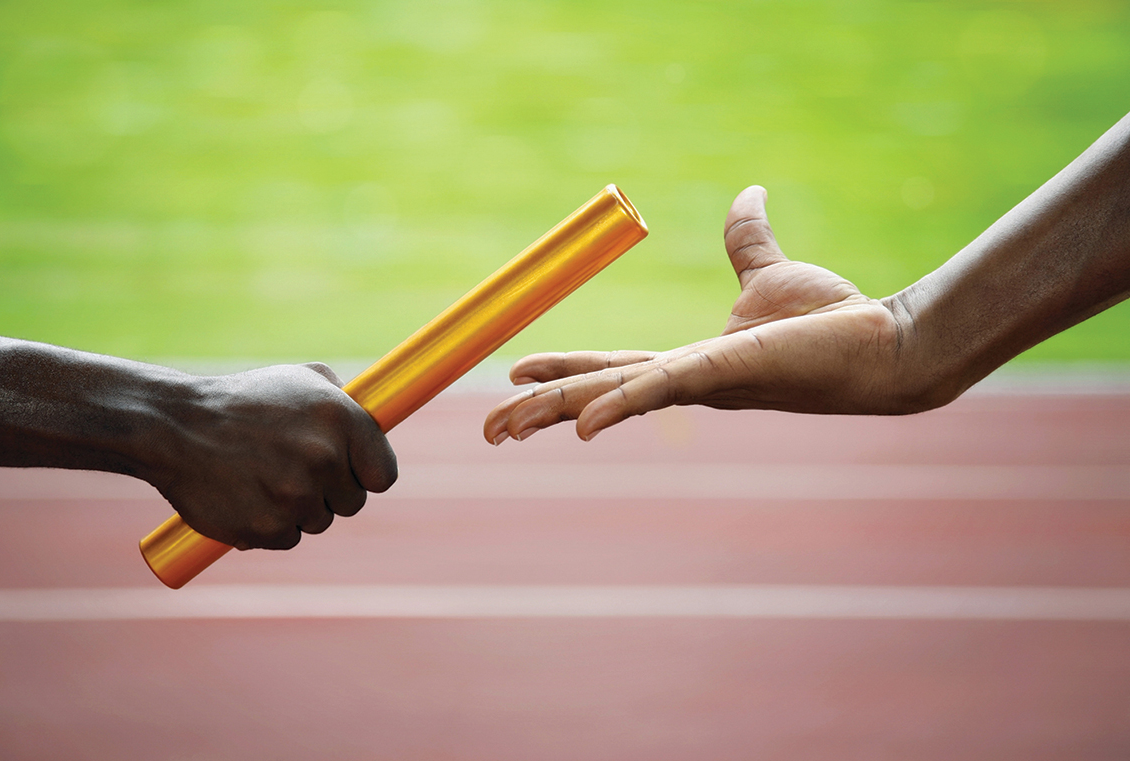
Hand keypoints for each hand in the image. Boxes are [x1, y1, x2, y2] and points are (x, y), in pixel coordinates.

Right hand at [145, 363, 397, 549]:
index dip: (367, 476)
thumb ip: (342, 398)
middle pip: (353, 503)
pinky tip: (248, 498)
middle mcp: (324, 458)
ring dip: (298, 509)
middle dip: (330, 493)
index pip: (384, 474)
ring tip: (264, 477)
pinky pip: (287, 539)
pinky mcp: (266, 528)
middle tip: (295, 471)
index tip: (352, 473)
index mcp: (341, 419)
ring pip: (318, 522)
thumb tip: (373, 417)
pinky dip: (271, 527)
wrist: (174, 426)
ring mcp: (295, 497)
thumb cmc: (243, 401)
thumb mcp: (298, 380)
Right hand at [484, 185, 914, 443]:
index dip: (564, 374)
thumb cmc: (833, 319)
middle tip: (490, 431)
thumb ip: (748, 241)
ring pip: (613, 398)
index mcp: (690, 363)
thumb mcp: (772, 274)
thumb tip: (749, 195)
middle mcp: (688, 383)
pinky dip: (618, 405)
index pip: (612, 368)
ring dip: (556, 414)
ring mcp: (703, 384)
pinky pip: (661, 388)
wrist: (884, 342)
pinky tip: (580, 425)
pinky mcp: (726, 371)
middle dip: (539, 412)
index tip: (515, 376)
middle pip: (597, 394)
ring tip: (505, 431)